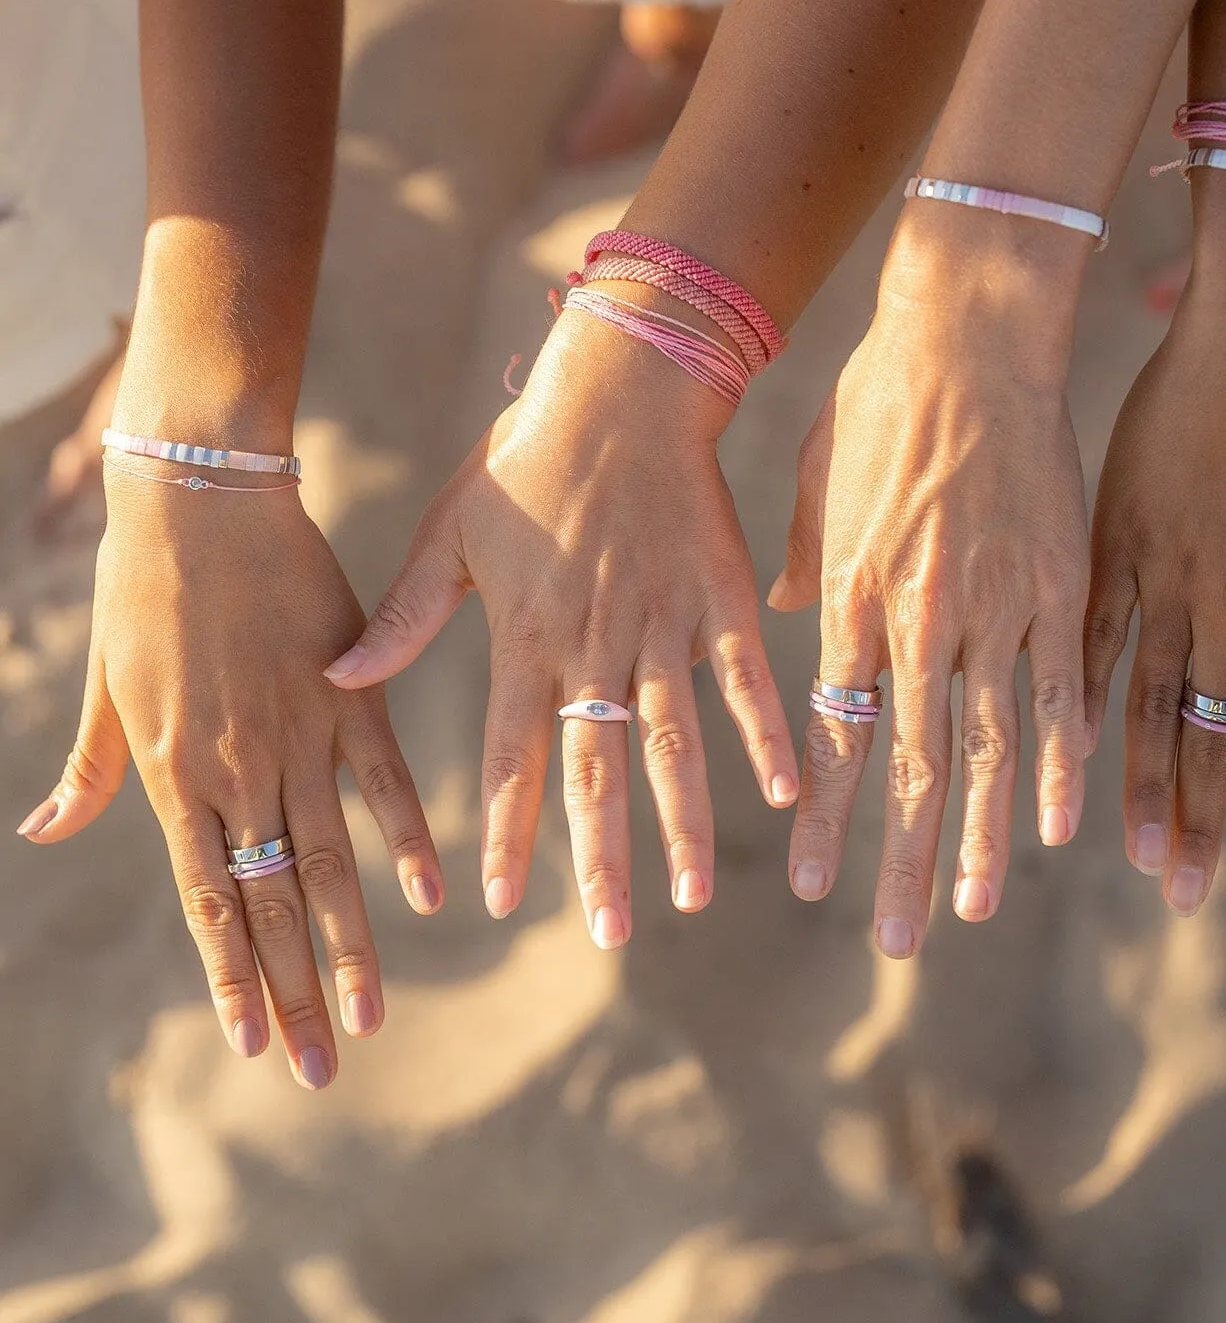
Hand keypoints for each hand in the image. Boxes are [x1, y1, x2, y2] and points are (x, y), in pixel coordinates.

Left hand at [18, 471, 442, 1087]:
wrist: (200, 497)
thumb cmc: (140, 586)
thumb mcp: (106, 685)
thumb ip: (90, 769)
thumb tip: (42, 833)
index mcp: (173, 776)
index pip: (208, 903)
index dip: (234, 979)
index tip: (257, 1046)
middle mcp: (239, 772)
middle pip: (271, 905)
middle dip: (295, 996)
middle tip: (323, 1071)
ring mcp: (301, 735)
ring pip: (328, 863)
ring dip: (349, 948)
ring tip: (371, 1018)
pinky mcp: (353, 694)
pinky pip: (386, 781)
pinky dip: (409, 840)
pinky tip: (433, 896)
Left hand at [324, 310, 797, 946]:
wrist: (621, 389)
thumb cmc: (526, 458)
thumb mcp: (449, 533)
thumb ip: (403, 616)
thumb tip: (340, 679)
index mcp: (525, 638)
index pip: (510, 758)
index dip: (507, 832)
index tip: (501, 902)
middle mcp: (594, 647)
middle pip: (596, 772)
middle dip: (601, 861)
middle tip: (610, 933)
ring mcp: (663, 627)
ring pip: (673, 743)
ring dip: (683, 823)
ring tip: (692, 894)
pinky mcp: (721, 599)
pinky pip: (746, 680)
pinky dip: (766, 734)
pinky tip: (788, 791)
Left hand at [771, 219, 1092, 955]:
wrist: (967, 334)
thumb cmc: (879, 400)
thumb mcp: (819, 482)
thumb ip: (801, 565)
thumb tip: (782, 621)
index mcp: (849, 598)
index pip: (832, 735)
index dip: (824, 816)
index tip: (811, 883)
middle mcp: (916, 620)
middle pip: (907, 765)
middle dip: (900, 860)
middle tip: (894, 940)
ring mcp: (993, 607)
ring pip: (986, 748)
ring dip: (982, 837)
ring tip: (975, 909)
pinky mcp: (1060, 585)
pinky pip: (1062, 691)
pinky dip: (1061, 762)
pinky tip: (1064, 825)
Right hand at [1081, 269, 1225, 914]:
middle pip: (1218, 734)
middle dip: (1203, 819)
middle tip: (1182, 895)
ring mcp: (1170, 574)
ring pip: (1153, 700)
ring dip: (1141, 781)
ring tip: (1130, 850)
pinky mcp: (1115, 540)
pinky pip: (1094, 630)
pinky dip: (1079, 689)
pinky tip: (1060, 743)